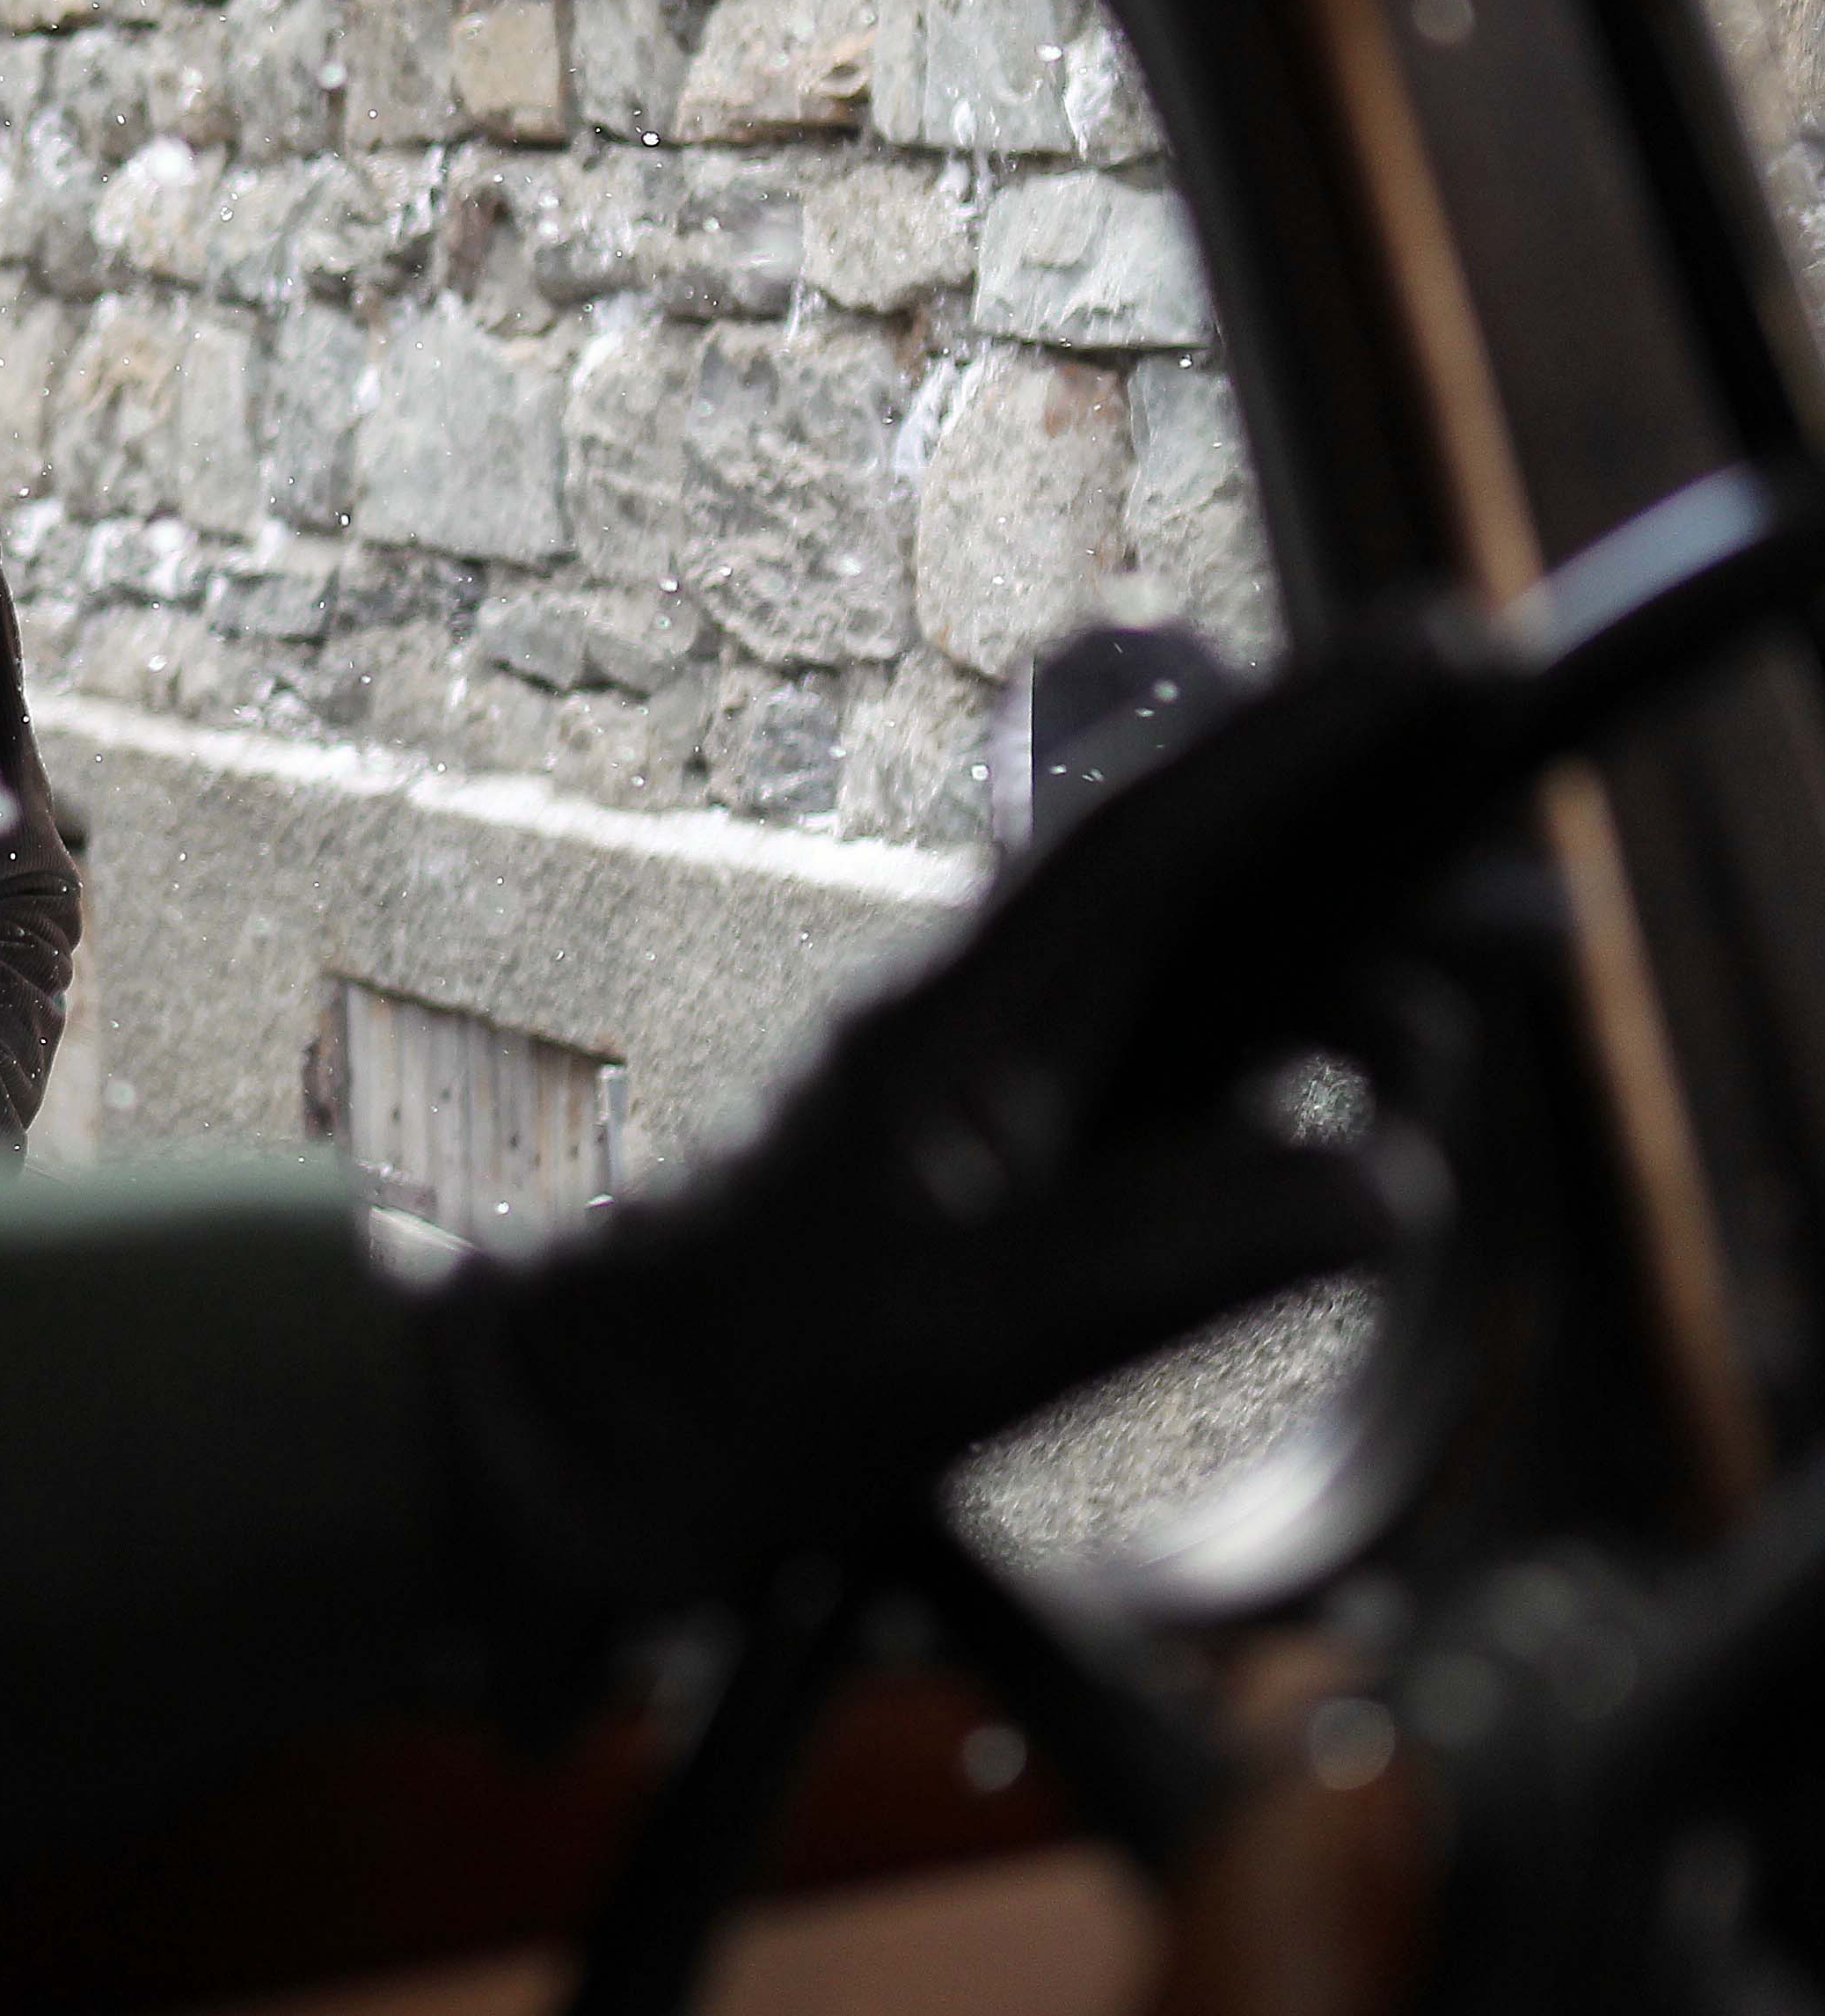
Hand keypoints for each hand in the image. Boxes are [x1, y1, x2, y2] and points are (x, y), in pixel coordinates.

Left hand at [431, 614, 1495, 1623]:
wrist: (601, 1426)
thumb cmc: (756, 1379)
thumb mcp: (984, 1336)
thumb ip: (1182, 1253)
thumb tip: (1381, 1178)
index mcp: (964, 1021)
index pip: (1157, 840)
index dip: (1302, 739)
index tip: (1438, 651)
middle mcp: (981, 1015)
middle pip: (1193, 873)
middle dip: (1346, 838)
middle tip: (1476, 832)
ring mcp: (987, 1073)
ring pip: (1190, 968)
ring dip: (1321, 990)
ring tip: (1411, 1040)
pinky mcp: (993, 1142)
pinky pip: (1162, 1060)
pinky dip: (1263, 1075)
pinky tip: (1319, 1129)